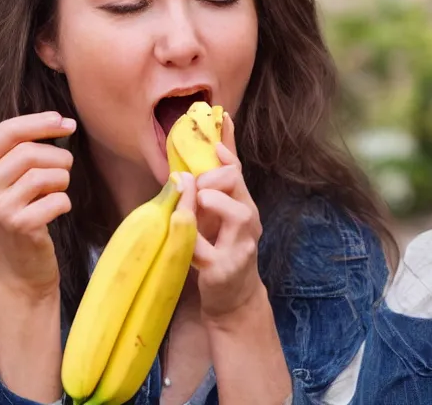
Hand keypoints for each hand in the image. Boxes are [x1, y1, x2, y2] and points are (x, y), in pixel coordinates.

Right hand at [0, 112, 74, 297]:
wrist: (18, 267)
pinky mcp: (20, 225)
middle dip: (58, 158)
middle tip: (62, 172)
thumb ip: (20, 150)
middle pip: (31, 151)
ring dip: (62, 181)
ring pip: (48, 174)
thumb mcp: (6, 180)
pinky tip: (53, 212)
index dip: (41, 122)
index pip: (8, 131)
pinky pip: (59, 199)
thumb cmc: (18, 214)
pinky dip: (65, 203)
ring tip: (54, 193)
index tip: (66, 122)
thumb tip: (62, 120)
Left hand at [189, 111, 263, 321]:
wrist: (233, 298)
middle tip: (194, 188)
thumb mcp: (215, 215)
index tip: (215, 133)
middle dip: (211, 179)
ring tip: (197, 204)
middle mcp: (247, 220)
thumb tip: (211, 141)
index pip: (236, 169)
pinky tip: (183, 235)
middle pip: (237, 184)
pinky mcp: (225, 268)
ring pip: (236, 212)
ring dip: (211, 203)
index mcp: (242, 204)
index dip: (225, 149)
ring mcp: (240, 244)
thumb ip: (211, 183)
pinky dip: (191, 239)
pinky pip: (206, 249)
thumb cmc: (220, 250)